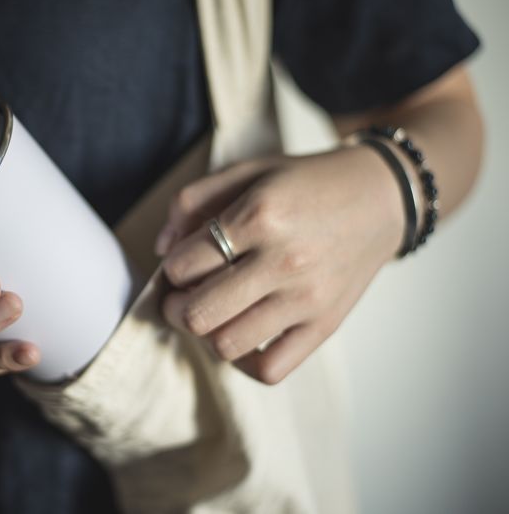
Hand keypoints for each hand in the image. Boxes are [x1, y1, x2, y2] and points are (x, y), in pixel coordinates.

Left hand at [155, 145, 404, 383]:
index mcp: (259, 215)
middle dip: (175, 308)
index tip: (181, 264)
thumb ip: (193, 200)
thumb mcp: (248, 171)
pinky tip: (242, 336)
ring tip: (211, 314)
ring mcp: (306, 298)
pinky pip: (270, 370)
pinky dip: (245, 362)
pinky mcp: (324, 325)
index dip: (171, 268)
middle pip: (197, 313)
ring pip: (226, 344)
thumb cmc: (306, 183)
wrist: (380, 198)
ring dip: (206, 334)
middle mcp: (283, 260)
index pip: (183, 264)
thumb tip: (161, 249)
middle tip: (181, 296)